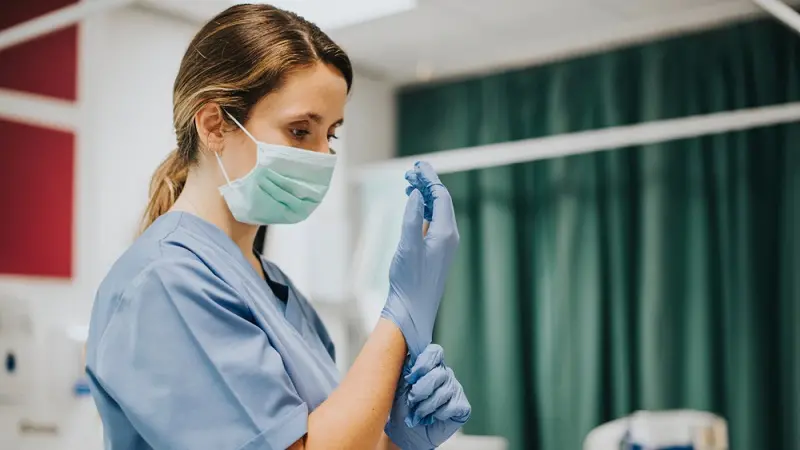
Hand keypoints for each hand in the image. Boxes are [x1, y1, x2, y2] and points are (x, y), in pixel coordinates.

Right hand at [381, 161, 458, 356]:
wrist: (413, 310)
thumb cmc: (409, 281)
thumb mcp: (407, 247)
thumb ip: (412, 218)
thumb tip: (417, 195)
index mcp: (446, 233)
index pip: (441, 196)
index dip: (430, 178)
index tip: (417, 165)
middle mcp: (450, 237)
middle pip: (442, 201)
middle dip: (428, 184)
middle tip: (410, 171)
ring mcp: (445, 245)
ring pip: (438, 211)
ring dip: (425, 195)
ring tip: (409, 184)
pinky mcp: (437, 252)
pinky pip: (435, 222)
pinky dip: (424, 209)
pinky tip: (414, 207)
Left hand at [385, 344, 470, 449]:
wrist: (406, 433)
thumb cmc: (401, 407)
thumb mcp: (398, 385)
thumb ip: (406, 369)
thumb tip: (410, 355)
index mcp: (430, 365)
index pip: (435, 352)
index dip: (423, 364)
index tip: (410, 378)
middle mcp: (445, 374)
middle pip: (439, 373)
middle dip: (421, 390)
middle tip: (411, 401)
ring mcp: (455, 389)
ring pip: (444, 392)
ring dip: (426, 406)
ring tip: (417, 414)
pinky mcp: (462, 406)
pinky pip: (452, 406)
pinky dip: (438, 415)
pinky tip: (432, 418)